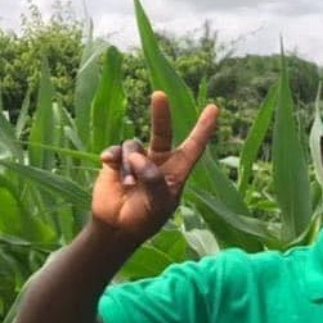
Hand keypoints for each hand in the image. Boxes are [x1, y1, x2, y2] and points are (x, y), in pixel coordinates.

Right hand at [92, 91, 218, 245]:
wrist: (117, 227)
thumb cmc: (145, 218)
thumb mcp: (158, 203)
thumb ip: (153, 179)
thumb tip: (140, 156)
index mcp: (177, 172)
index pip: (194, 146)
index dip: (203, 128)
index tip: (214, 108)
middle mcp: (159, 162)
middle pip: (163, 132)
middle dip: (161, 114)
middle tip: (159, 95)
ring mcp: (137, 160)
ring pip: (134, 146)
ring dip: (130, 166)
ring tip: (129, 185)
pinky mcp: (117, 162)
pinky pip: (116, 150)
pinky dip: (113, 157)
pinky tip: (107, 163)